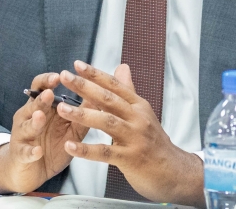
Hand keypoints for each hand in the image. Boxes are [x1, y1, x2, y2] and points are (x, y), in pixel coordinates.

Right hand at [0, 72, 89, 193]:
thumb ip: (81, 114)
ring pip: (26, 126)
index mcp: (42, 107)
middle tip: (50, 93)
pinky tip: (38, 151)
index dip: (48, 81)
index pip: (41, 88)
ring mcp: (23, 135)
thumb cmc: (51, 146)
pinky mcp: (21, 154)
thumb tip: (99, 96)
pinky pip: (25, 152)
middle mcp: (29, 117)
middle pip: (33, 104)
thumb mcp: (69, 129)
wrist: (30, 171)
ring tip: (40, 117)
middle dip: (41, 99)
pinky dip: (32, 151)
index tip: (59, 76)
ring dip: (34, 122)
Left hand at [56, 61, 205, 207]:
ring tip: (62, 108)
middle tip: (64, 77)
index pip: (115, 86)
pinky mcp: (130, 159)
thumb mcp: (142, 114)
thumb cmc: (154, 142)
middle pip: (108, 99)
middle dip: (85, 87)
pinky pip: (104, 153)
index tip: (77, 64)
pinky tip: (70, 146)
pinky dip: (86, 150)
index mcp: (138, 106)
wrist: (174, 171)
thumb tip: (122, 67)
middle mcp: (137, 119)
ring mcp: (134, 138)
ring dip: (82, 114)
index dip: (95, 74)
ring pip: (106, 122)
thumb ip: (128, 91)